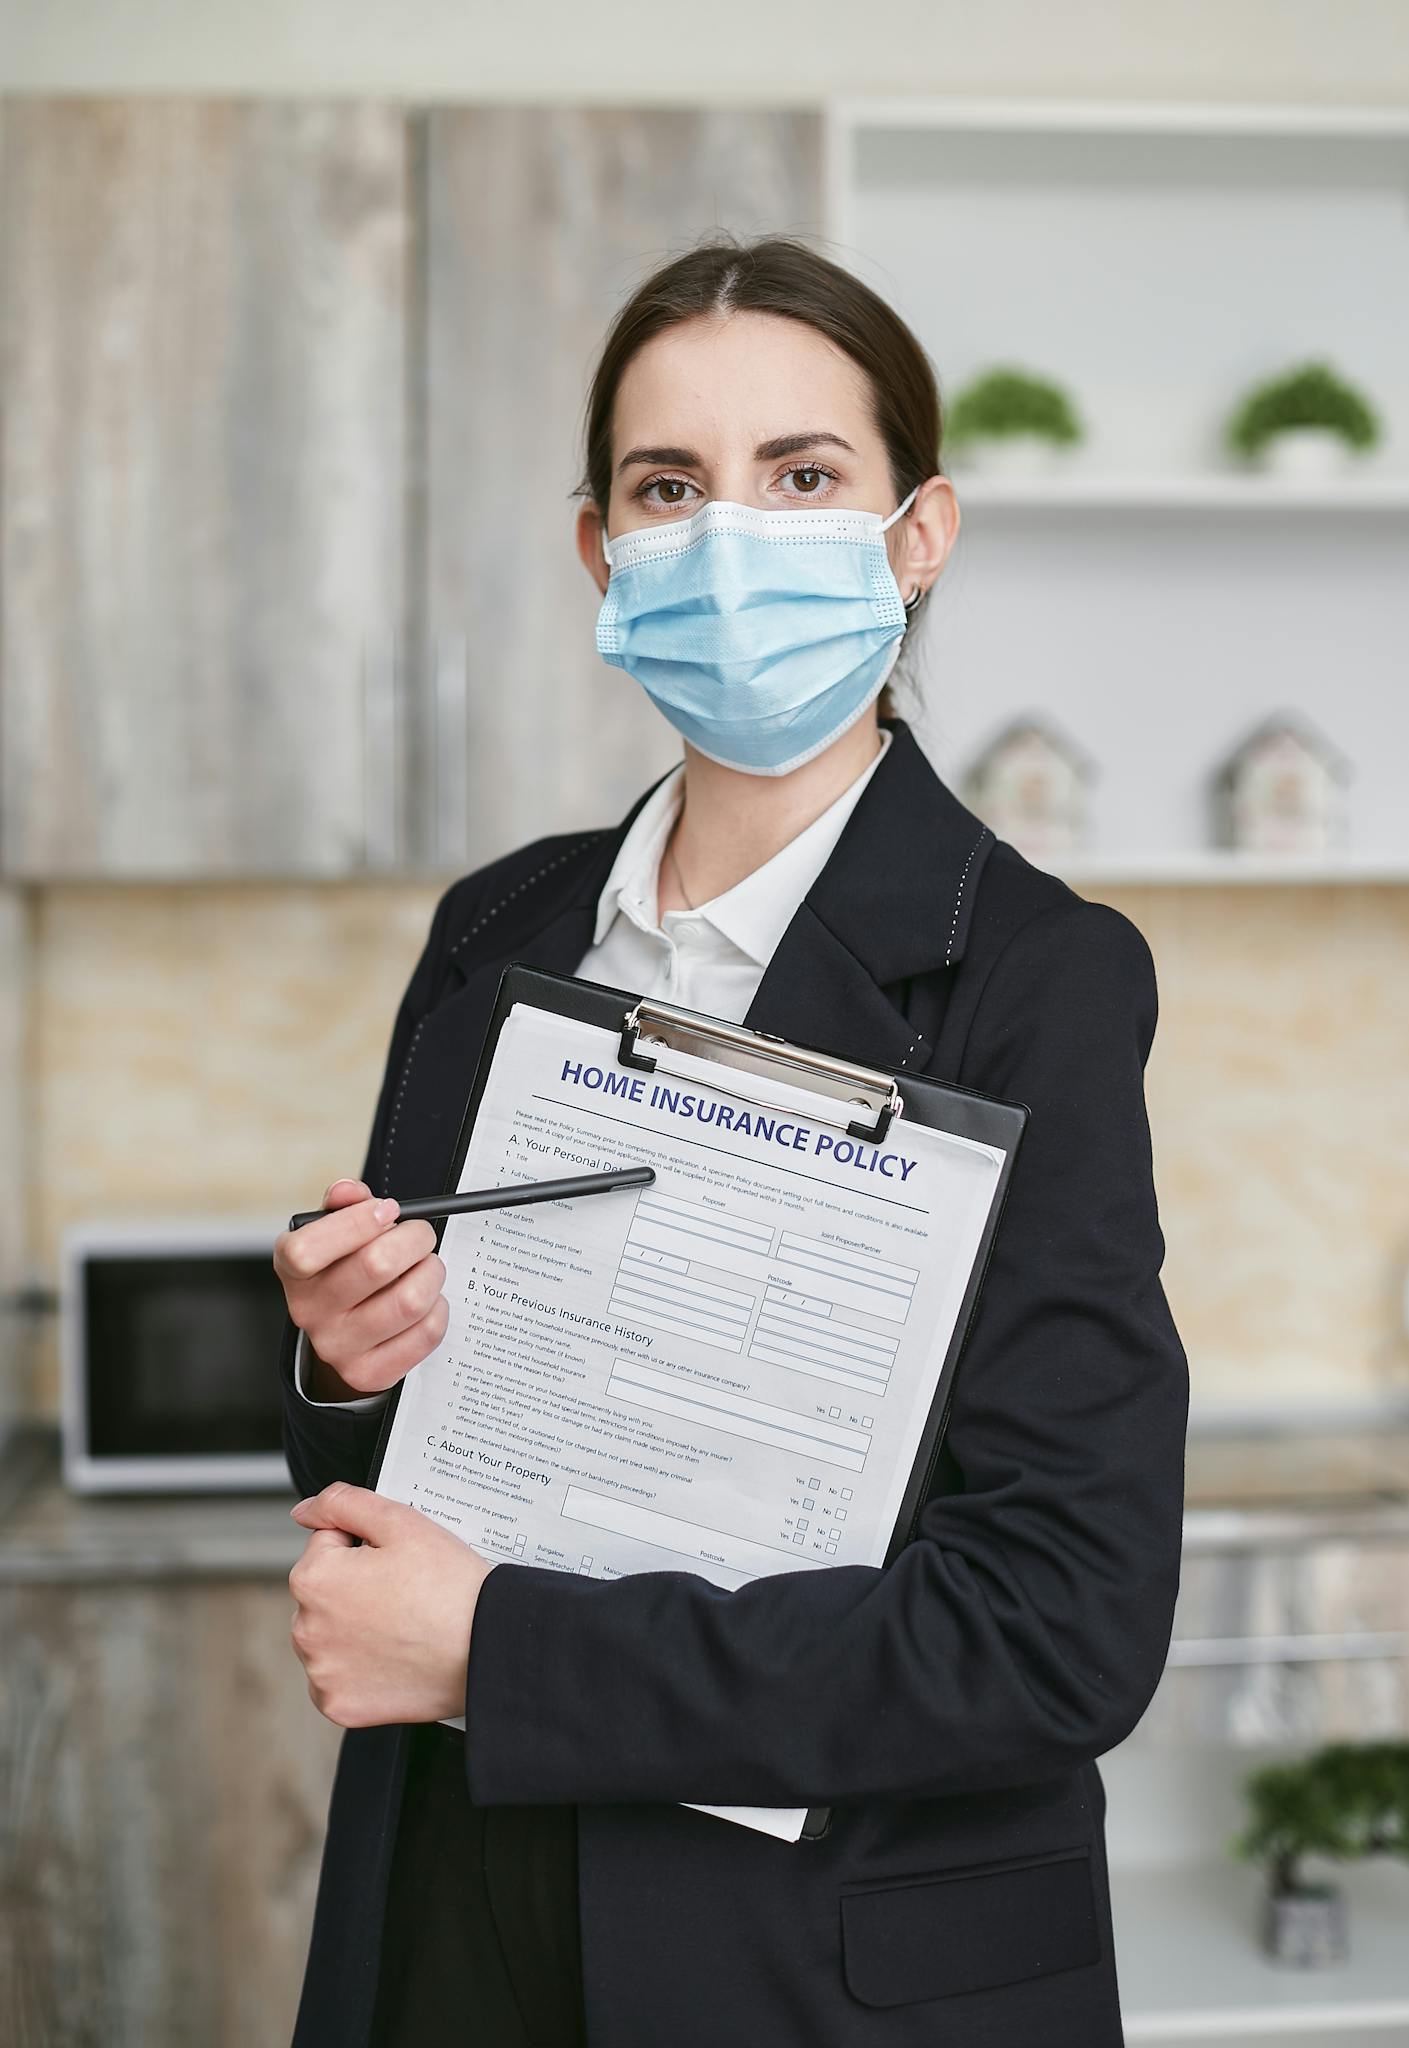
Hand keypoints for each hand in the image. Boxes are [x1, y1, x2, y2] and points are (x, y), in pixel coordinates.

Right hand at [272, 1177, 448, 1399]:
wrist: (344, 1333)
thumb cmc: (345, 1269)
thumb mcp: (335, 1233)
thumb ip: (344, 1205)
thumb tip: (347, 1191)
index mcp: (293, 1270)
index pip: (307, 1249)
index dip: (355, 1223)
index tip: (388, 1211)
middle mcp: (308, 1311)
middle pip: (376, 1266)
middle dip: (414, 1239)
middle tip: (421, 1235)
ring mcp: (337, 1347)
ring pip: (410, 1301)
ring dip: (432, 1273)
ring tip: (427, 1267)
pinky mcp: (369, 1373)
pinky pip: (426, 1332)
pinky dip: (438, 1309)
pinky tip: (427, 1301)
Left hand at [288, 1482, 497, 1726]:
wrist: (487, 1649)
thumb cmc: (450, 1588)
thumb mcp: (401, 1522)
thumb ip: (343, 1503)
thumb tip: (305, 1511)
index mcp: (313, 1579)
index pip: (328, 1544)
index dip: (367, 1546)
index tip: (397, 1563)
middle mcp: (305, 1629)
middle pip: (327, 1591)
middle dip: (356, 1586)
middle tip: (404, 1594)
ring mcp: (321, 1673)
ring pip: (331, 1633)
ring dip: (354, 1627)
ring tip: (402, 1626)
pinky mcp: (338, 1705)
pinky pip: (339, 1676)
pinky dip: (360, 1668)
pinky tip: (393, 1657)